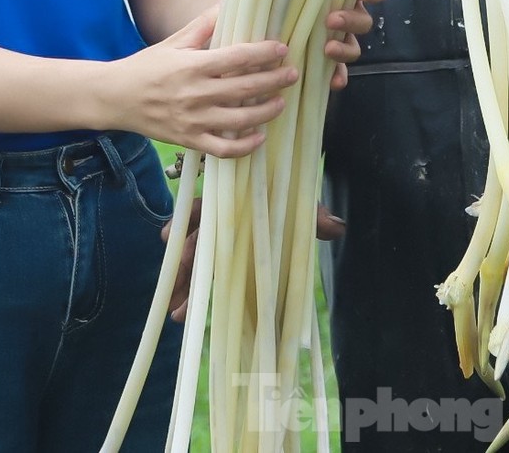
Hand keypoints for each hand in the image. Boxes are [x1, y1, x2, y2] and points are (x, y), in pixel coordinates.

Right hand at [107, 7, 297, 157]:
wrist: (115, 98)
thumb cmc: (146, 67)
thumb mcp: (174, 42)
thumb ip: (204, 25)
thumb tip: (228, 2)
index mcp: (192, 66)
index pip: (237, 58)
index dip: (263, 53)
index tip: (282, 49)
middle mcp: (195, 94)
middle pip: (245, 88)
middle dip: (274, 81)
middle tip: (293, 74)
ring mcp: (193, 121)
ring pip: (240, 120)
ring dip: (266, 111)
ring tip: (281, 102)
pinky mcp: (189, 141)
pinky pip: (224, 149)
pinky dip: (245, 146)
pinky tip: (259, 136)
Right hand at [166, 200, 346, 319]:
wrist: (295, 194)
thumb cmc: (293, 196)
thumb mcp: (304, 204)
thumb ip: (315, 215)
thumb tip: (336, 227)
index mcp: (235, 202)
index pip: (206, 211)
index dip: (187, 224)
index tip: (172, 238)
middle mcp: (223, 221)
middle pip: (195, 243)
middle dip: (184, 269)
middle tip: (177, 292)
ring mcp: (223, 242)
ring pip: (196, 263)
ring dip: (184, 286)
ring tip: (178, 313)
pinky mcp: (227, 259)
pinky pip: (206, 274)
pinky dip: (193, 293)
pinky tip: (184, 314)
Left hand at [321, 0, 388, 88]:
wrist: (273, 9)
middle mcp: (348, 14)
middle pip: (363, 21)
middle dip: (351, 21)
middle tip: (332, 20)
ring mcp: (339, 38)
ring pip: (354, 48)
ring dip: (345, 50)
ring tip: (328, 49)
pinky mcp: (328, 59)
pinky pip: (340, 71)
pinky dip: (338, 76)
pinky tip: (333, 82)